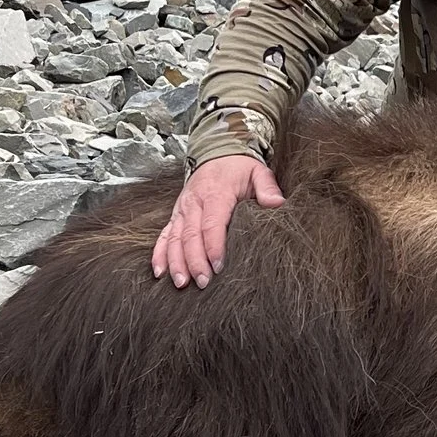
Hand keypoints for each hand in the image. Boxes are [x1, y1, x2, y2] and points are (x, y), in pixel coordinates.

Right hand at [151, 154, 283, 288]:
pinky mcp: (176, 215)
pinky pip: (164, 235)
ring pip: (174, 238)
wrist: (217, 153)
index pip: (211, 223)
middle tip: (202, 282)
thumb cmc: (239, 168)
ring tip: (181, 283)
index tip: (218, 266)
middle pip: (190, 235)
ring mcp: (182, 210)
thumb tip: (277, 203)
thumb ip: (267, 187)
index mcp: (215, 193)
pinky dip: (159, 254)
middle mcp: (194, 202)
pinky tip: (160, 272)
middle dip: (194, 261)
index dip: (213, 245)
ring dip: (176, 262)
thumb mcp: (258, 172)